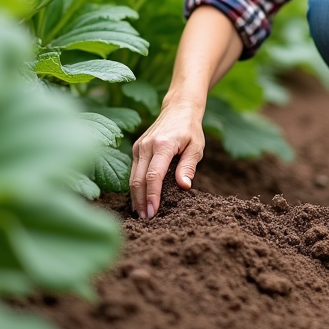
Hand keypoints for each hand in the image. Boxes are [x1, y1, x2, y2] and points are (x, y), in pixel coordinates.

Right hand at [129, 97, 204, 218]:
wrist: (178, 108)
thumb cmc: (190, 129)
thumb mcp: (196, 147)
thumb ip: (188, 166)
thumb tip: (184, 187)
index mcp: (163, 145)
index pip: (154, 175)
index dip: (152, 195)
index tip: (153, 212)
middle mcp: (147, 146)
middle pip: (138, 179)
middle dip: (141, 201)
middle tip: (147, 220)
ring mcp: (139, 147)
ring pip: (132, 177)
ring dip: (136, 197)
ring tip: (142, 215)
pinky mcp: (136, 149)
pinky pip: (133, 171)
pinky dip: (135, 187)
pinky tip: (139, 200)